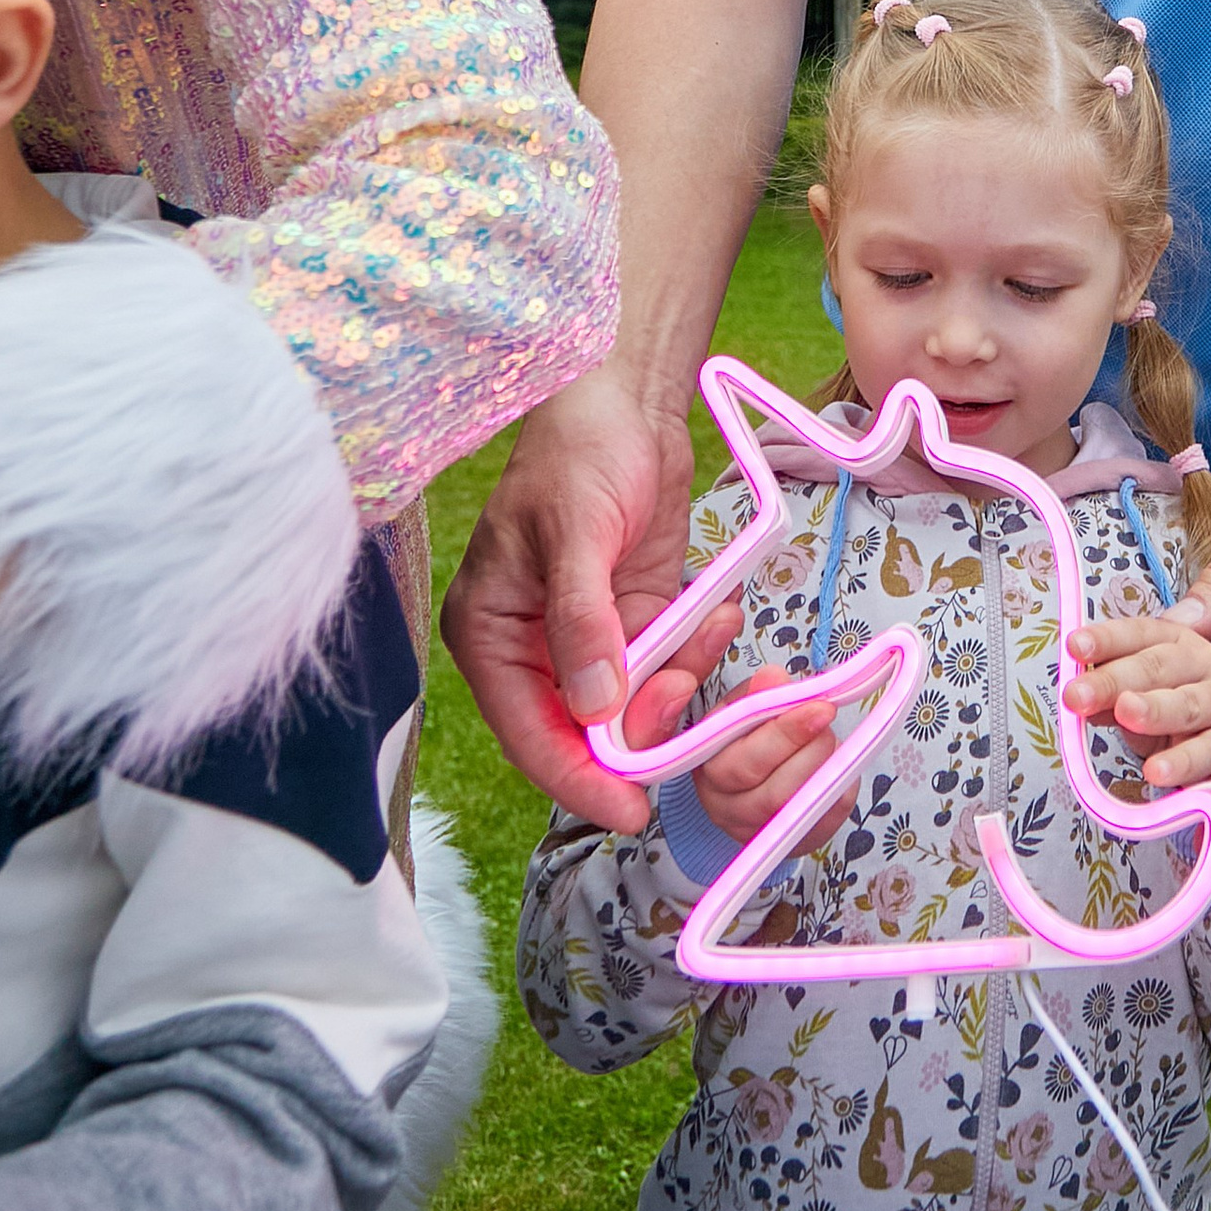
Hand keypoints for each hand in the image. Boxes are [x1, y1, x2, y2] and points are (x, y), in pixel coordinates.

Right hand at [441, 363, 710, 831]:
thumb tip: (591, 708)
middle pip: (581, 735)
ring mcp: (587, 641)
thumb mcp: (576, 532)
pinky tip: (719, 612)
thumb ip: (582, 623)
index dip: (578, 778)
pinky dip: (695, 655)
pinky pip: (666, 668)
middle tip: (687, 701)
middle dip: (638, 731)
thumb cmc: (579, 451)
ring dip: (677, 685)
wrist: (628, 400)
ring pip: (632, 708)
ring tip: (709, 627)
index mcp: (491, 635)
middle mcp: (533, 650)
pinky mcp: (634, 621)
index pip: (529, 734)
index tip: (629, 810)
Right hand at [688, 663, 844, 843]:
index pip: (743, 760)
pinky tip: (840, 762)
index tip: (820, 707)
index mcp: (708, 768)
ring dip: (825, 766)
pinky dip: (841, 785)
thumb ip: (757, 694)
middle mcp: (726, 808)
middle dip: (811, 751)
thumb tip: (772, 678)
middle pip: (772, 793)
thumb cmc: (749, 736)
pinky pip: (826, 817)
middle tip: (830, 719)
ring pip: (799, 807)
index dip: (785, 733)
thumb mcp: (743, 707)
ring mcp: (759, 831)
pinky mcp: (794, 841)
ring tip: (831, 738)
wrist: (755, 781)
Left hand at [1063, 613, 1210, 788]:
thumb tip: (1079, 698)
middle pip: (1155, 667)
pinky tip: (1158, 771)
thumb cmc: (1170, 703)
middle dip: (1113, 680)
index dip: (1105, 640)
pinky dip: (1183, 763)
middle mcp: (1201, 664)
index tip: (1075, 646)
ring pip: (1185, 705)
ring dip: (1154, 710)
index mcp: (1174, 640)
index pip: (1136, 634)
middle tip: (1079, 694)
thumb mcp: (1135, 691)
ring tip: (1125, 715)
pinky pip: (1206, 754)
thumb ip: (1108, 692)